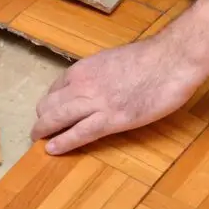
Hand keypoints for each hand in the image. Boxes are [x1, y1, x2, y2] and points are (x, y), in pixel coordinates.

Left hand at [31, 35, 204, 154]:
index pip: (56, 88)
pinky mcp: (111, 120)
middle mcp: (82, 84)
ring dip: (44, 131)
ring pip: (57, 119)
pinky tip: (52, 149)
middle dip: (42, 118)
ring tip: (37, 140)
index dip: (50, 102)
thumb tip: (97, 85)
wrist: (171, 59)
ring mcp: (95, 102)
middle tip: (39, 129)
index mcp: (84, 68)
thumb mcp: (114, 60)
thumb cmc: (150, 58)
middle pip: (49, 105)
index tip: (50, 111)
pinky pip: (79, 134)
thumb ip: (99, 74)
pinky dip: (62, 142)